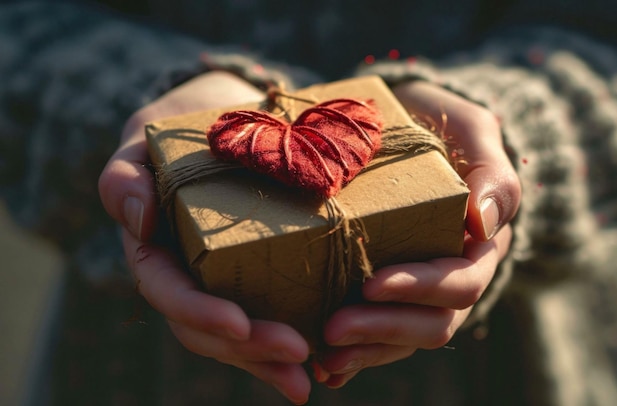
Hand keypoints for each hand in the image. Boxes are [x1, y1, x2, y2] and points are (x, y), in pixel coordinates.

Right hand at [99, 72, 310, 403]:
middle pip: (209, 327)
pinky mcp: (259, 273)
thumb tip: (139, 219)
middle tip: (298, 355)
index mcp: (156, 252)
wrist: (221, 117)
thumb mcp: (141, 146)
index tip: (239, 325)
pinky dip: (288, 342)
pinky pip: (270, 313)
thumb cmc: (176, 132)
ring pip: (239, 335)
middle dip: (249, 349)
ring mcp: (224, 279)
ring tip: (309, 378)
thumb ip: (125, 179)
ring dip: (271, 361)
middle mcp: (189, 274)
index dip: (199, 313)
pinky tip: (322, 363)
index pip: (169, 292)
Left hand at [311, 81, 520, 387]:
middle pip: (431, 323)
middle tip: (333, 329)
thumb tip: (482, 224)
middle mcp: (454, 276)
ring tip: (320, 359)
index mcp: (479, 246)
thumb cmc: (445, 127)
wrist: (414, 126)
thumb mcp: (473, 132)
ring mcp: (421, 290)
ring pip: (403, 338)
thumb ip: (491, 173)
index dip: (419, 289)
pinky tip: (322, 365)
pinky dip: (355, 352)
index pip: (460, 283)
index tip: (371, 284)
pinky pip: (380, 334)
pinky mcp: (392, 293)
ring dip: (364, 352)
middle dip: (383, 329)